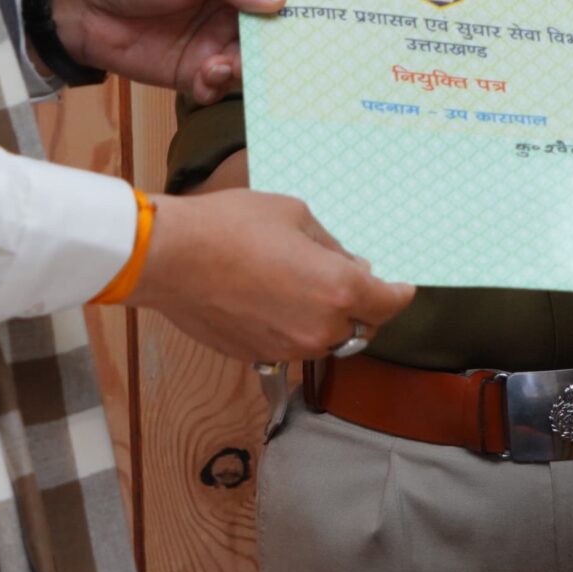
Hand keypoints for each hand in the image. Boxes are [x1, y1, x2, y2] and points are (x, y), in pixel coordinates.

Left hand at [50, 0, 284, 102]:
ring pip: (251, 63)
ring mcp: (214, 43)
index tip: (326, 11)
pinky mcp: (193, 73)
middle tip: (286, 53)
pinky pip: (219, 87)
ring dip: (247, 68)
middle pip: (272, 31)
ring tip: (227, 64)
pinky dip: (217, 85)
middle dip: (281, 44)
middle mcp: (230, 9)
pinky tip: (204, 76)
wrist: (78, 10)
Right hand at [129, 189, 414, 361]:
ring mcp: (288, 348)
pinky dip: (295, 328)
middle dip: (364, 307)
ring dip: (329, 320)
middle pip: (362, 328)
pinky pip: (292, 345)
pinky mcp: (258, 355)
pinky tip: (276, 300)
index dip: (399, 294)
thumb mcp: (296, 216)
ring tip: (308, 287)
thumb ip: (332, 247)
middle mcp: (320, 328)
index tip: (401, 286)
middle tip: (355, 282)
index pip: (389, 304)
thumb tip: (351, 266)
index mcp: (338, 290)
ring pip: (327, 340)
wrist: (171, 257)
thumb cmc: (232, 227)